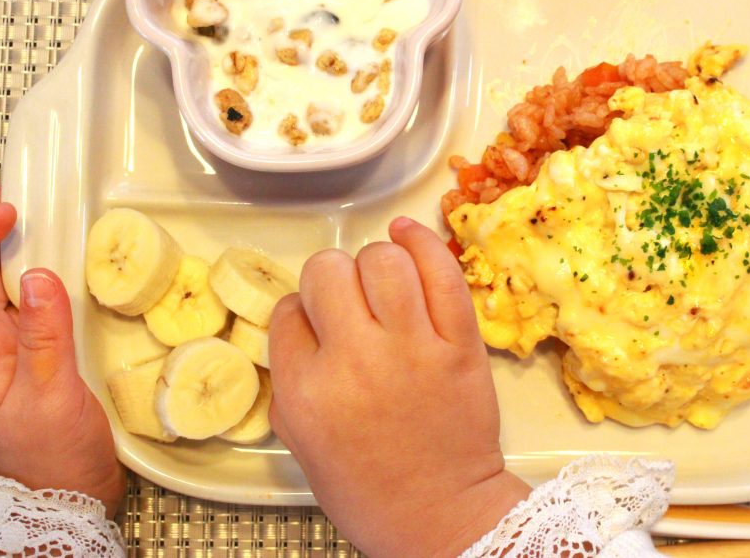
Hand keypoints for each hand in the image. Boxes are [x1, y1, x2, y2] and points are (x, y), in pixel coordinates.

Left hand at [0, 191, 124, 517]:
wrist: (62, 497)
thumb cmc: (49, 456)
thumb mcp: (50, 396)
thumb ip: (45, 335)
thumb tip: (42, 275)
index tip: (9, 216)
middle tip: (18, 201)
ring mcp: (5, 349)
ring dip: (8, 251)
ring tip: (34, 221)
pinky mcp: (31, 355)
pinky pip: (24, 304)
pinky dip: (34, 277)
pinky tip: (55, 267)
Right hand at [269, 217, 530, 557]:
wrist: (440, 516)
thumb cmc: (369, 487)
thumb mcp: (301, 441)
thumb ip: (291, 377)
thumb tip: (302, 318)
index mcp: (306, 392)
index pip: (288, 310)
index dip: (303, 311)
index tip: (319, 323)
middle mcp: (354, 361)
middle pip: (327, 271)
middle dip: (331, 280)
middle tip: (349, 303)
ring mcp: (413, 348)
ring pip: (382, 260)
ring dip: (376, 263)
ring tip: (382, 283)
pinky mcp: (461, 343)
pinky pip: (441, 271)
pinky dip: (422, 242)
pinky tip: (407, 235)